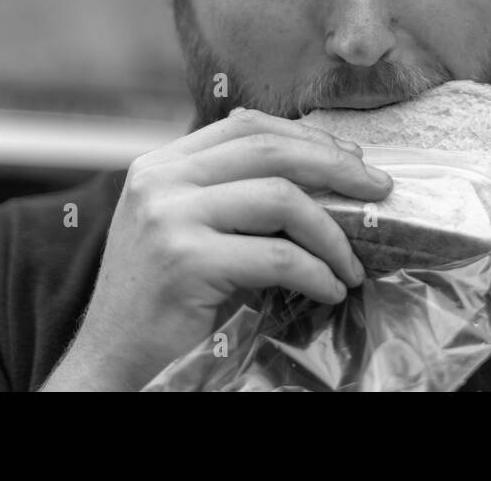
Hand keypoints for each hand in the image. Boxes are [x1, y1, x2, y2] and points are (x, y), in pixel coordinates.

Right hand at [39, 108, 392, 390]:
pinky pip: (277, 256)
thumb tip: (322, 173)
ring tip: (351, 264)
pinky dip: (316, 272)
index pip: (246, 125)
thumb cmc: (163, 303)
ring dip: (332, 233)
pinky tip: (330, 290)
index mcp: (161, 165)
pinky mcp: (185, 261)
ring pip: (281, 198)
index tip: (352, 160)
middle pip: (269, 149)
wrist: (112, 364)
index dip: (307, 137)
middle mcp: (160, 180)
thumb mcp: (188, 229)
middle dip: (336, 166)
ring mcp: (169, 218)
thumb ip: (232, 194)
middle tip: (379, 190)